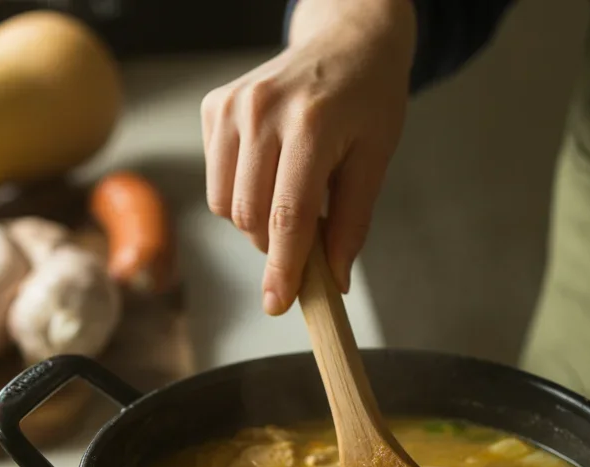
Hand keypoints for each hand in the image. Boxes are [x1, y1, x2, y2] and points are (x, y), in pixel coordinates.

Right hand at [200, 0, 414, 314]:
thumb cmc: (368, 98)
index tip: (278, 304)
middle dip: (277, 243)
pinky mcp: (214, 107)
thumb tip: (334, 280)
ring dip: (257, 219)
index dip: (283, 268)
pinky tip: (270, 165)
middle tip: (309, 229)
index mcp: (310, 124)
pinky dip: (241, 191)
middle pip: (251, 217)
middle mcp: (261, 112)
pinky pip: (216, 180)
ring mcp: (231, 107)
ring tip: (291, 190)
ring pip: (226, 206)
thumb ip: (352, 222)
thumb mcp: (376, 158)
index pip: (288, 216)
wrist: (346, 39)